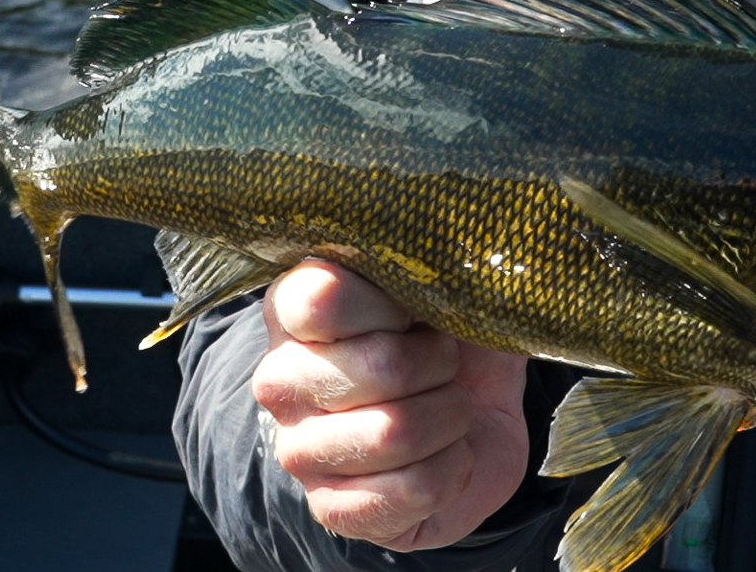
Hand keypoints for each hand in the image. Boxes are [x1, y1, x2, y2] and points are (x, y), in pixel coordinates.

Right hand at [252, 260, 529, 548]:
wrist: (474, 418)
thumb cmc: (449, 337)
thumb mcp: (445, 284)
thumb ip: (432, 261)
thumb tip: (460, 247)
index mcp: (294, 307)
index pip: (325, 298)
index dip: (394, 304)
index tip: (415, 310)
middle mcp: (281, 378)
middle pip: (377, 365)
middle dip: (440, 362)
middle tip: (445, 360)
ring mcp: (299, 449)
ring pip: (396, 432)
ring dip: (449, 417)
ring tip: (448, 406)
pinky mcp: (331, 508)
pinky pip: (411, 491)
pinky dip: (452, 469)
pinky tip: (447, 454)